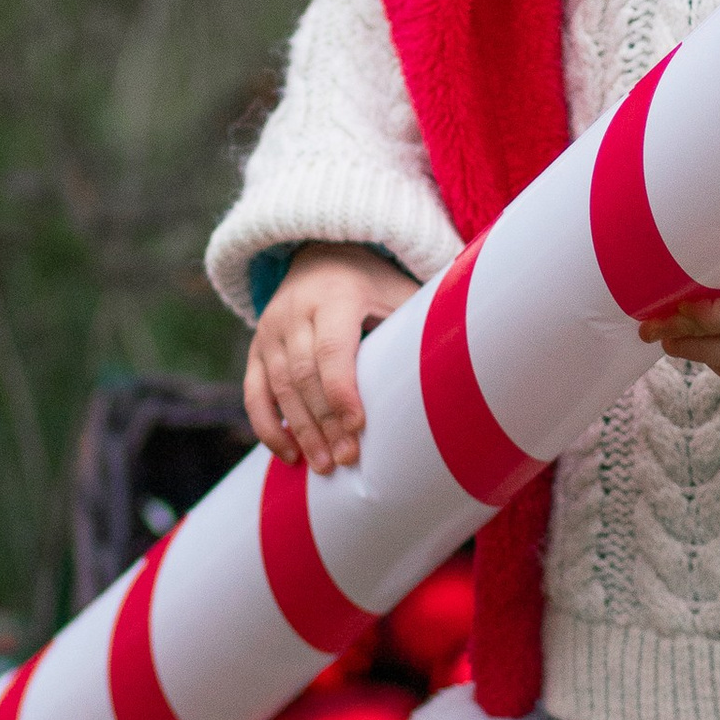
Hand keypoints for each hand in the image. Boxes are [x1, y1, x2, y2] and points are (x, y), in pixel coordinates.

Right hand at [243, 243, 420, 472]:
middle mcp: (295, 311)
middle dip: (324, 421)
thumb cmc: (375, 283)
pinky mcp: (256, 348)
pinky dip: (268, 426)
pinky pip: (254, 393)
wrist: (321, 253)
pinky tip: (291, 454)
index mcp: (335, 295)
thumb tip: (466, 358)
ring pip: (278, 388)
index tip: (358, 427)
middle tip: (346, 460)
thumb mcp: (399, 290)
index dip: (342, 390)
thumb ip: (421, 320)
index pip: (332, 348)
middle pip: (304, 374)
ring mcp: (269, 329)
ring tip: (325, 465)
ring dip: (301, 431)